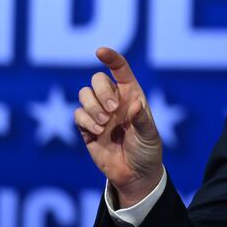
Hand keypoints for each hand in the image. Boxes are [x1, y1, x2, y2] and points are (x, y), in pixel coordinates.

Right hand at [75, 46, 164, 205]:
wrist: (135, 174)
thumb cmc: (146, 151)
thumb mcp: (149, 135)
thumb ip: (141, 119)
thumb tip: (134, 104)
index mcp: (132, 95)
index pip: (120, 69)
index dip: (110, 58)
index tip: (100, 52)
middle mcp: (113, 100)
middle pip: (96, 80)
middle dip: (102, 92)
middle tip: (113, 110)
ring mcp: (99, 113)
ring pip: (84, 95)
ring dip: (92, 107)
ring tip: (104, 124)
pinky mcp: (87, 128)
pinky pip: (77, 114)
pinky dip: (85, 120)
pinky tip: (97, 132)